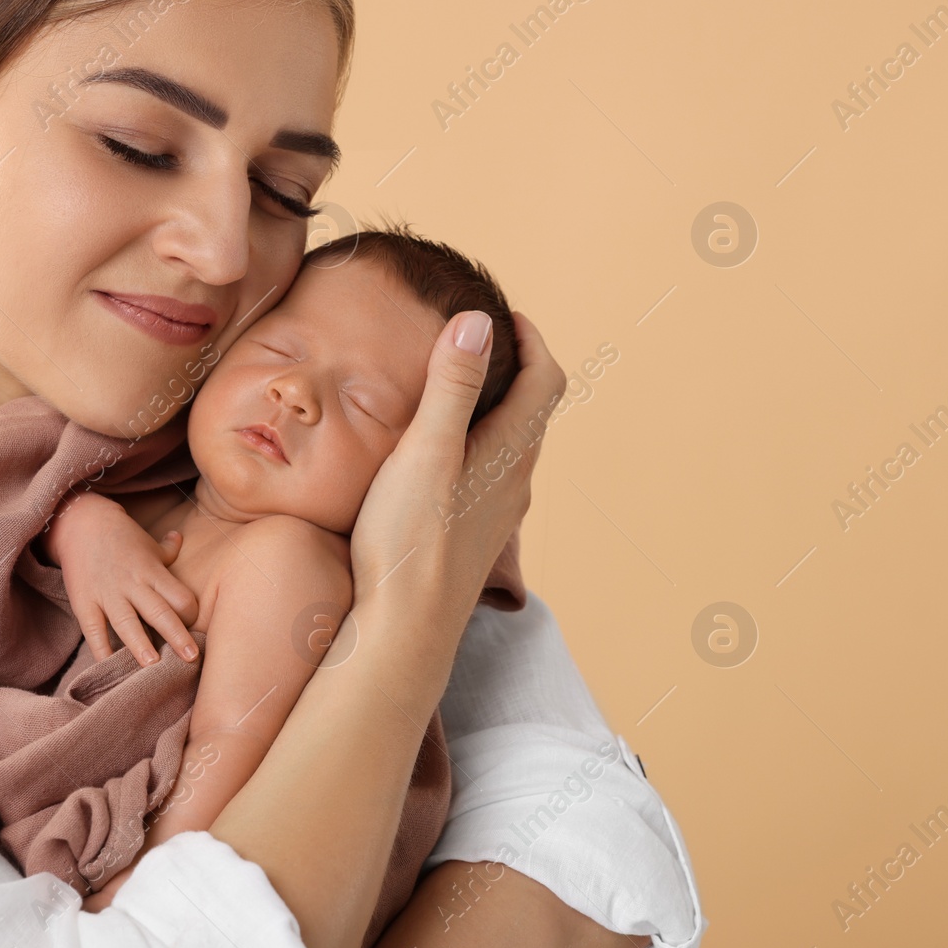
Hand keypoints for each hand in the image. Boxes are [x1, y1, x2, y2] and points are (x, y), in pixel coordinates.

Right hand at [47, 492, 200, 665]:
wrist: (80, 523)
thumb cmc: (121, 536)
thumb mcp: (148, 543)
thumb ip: (168, 550)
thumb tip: (181, 539)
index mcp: (154, 571)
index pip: (180, 596)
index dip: (191, 614)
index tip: (197, 629)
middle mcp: (133, 584)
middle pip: (159, 612)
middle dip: (176, 636)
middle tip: (191, 659)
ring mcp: (107, 594)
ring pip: (127, 623)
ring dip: (140, 645)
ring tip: (152, 665)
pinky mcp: (84, 603)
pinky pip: (94, 630)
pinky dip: (101, 649)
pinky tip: (110, 667)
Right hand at [351, 310, 565, 637]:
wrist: (403, 633)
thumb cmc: (410, 541)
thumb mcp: (426, 450)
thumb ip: (452, 385)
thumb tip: (477, 322)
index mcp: (510, 452)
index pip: (545, 379)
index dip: (532, 339)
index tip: (504, 314)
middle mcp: (515, 482)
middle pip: (533, 410)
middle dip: (514, 367)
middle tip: (477, 341)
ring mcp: (497, 513)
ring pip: (511, 445)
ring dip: (495, 408)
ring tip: (456, 387)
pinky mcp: (474, 536)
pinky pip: (489, 474)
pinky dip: (477, 443)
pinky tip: (440, 454)